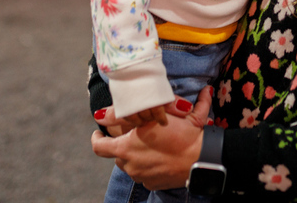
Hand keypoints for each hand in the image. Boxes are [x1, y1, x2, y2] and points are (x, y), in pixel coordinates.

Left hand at [91, 87, 211, 189]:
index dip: (96, 138)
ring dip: (137, 155)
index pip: (99, 146)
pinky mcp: (153, 184)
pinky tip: (160, 156)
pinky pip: (144, 174)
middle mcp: (130, 166)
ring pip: (132, 165)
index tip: (98, 132)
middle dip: (123, 145)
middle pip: (118, 155)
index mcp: (125, 149)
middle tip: (136, 134)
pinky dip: (148, 165)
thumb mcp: (152, 117)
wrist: (199, 157)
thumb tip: (100, 113)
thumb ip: (123, 115)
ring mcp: (142, 177)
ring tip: (152, 145)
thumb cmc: (178, 134)